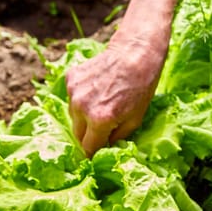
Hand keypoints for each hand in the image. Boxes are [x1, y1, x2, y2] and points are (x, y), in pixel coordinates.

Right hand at [66, 39, 164, 156]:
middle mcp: (82, 107)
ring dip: (84, 117)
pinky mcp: (71, 78)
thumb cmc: (141, 88)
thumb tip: (106, 148)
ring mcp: (74, 91)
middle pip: (77, 134)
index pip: (88, 148)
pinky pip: (73, 98)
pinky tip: (98, 91)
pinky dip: (82, 99)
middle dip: (88, 137)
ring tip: (102, 106)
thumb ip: (117, 138)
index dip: (93, 154)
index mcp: (99, 120)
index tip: (95, 157)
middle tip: (100, 133)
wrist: (135, 53)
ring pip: (73, 116)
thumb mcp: (135, 120)